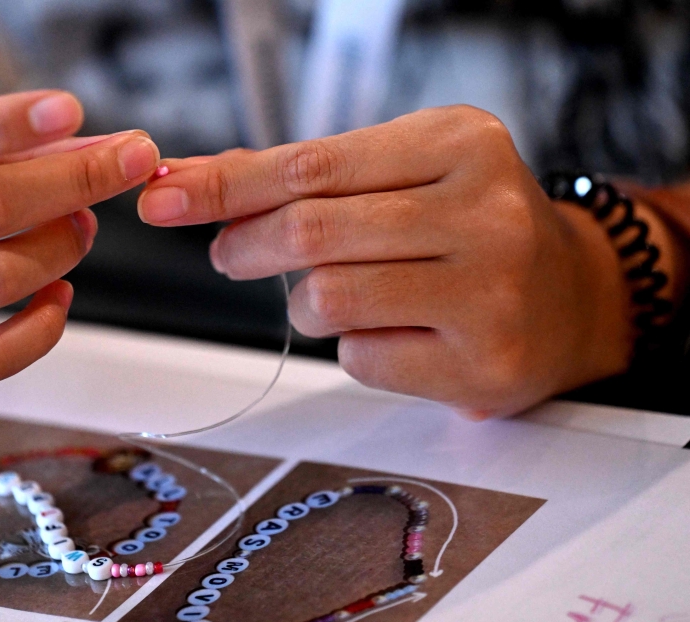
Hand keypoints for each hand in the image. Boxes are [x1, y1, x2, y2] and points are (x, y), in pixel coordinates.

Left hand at [137, 105, 656, 416]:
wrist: (572, 296)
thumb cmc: (469, 227)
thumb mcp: (405, 172)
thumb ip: (310, 177)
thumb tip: (197, 181)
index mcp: (459, 142)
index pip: (310, 165)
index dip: (226, 187)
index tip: (165, 199)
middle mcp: (485, 211)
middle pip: (312, 231)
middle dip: (246, 246)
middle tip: (229, 255)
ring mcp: (492, 292)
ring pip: (328, 298)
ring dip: (303, 304)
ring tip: (327, 296)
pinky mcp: (486, 363)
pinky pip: (362, 357)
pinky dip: (350, 346)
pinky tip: (387, 333)